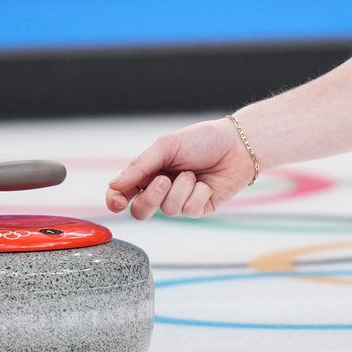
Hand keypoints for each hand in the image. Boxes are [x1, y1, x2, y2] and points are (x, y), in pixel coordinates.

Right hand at [105, 117, 254, 219]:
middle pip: (141, 210)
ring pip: (167, 210)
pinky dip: (198, 193)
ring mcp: (181, 200)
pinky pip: (189, 210)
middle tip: (164, 180)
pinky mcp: (199, 208)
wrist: (237, 144)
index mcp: (149, 172)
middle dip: (150, 198)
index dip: (116, 200)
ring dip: (181, 188)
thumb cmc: (202, 140)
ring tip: (193, 173)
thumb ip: (139, 166)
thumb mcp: (166, 146)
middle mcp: (162, 189)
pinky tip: (207, 182)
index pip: (123, 192)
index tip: (117, 203)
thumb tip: (113, 185)